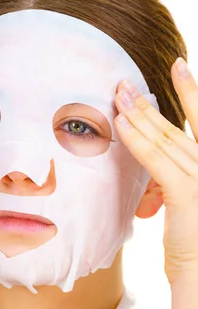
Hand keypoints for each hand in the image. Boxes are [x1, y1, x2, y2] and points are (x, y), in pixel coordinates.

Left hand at [114, 58, 197, 282]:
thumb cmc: (193, 242)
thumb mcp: (188, 201)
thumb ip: (176, 177)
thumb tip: (156, 162)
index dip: (191, 92)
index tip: (178, 66)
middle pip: (177, 126)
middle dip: (149, 103)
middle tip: (125, 83)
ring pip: (165, 138)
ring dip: (138, 116)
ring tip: (118, 96)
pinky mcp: (189, 192)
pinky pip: (157, 160)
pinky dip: (137, 141)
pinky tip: (120, 125)